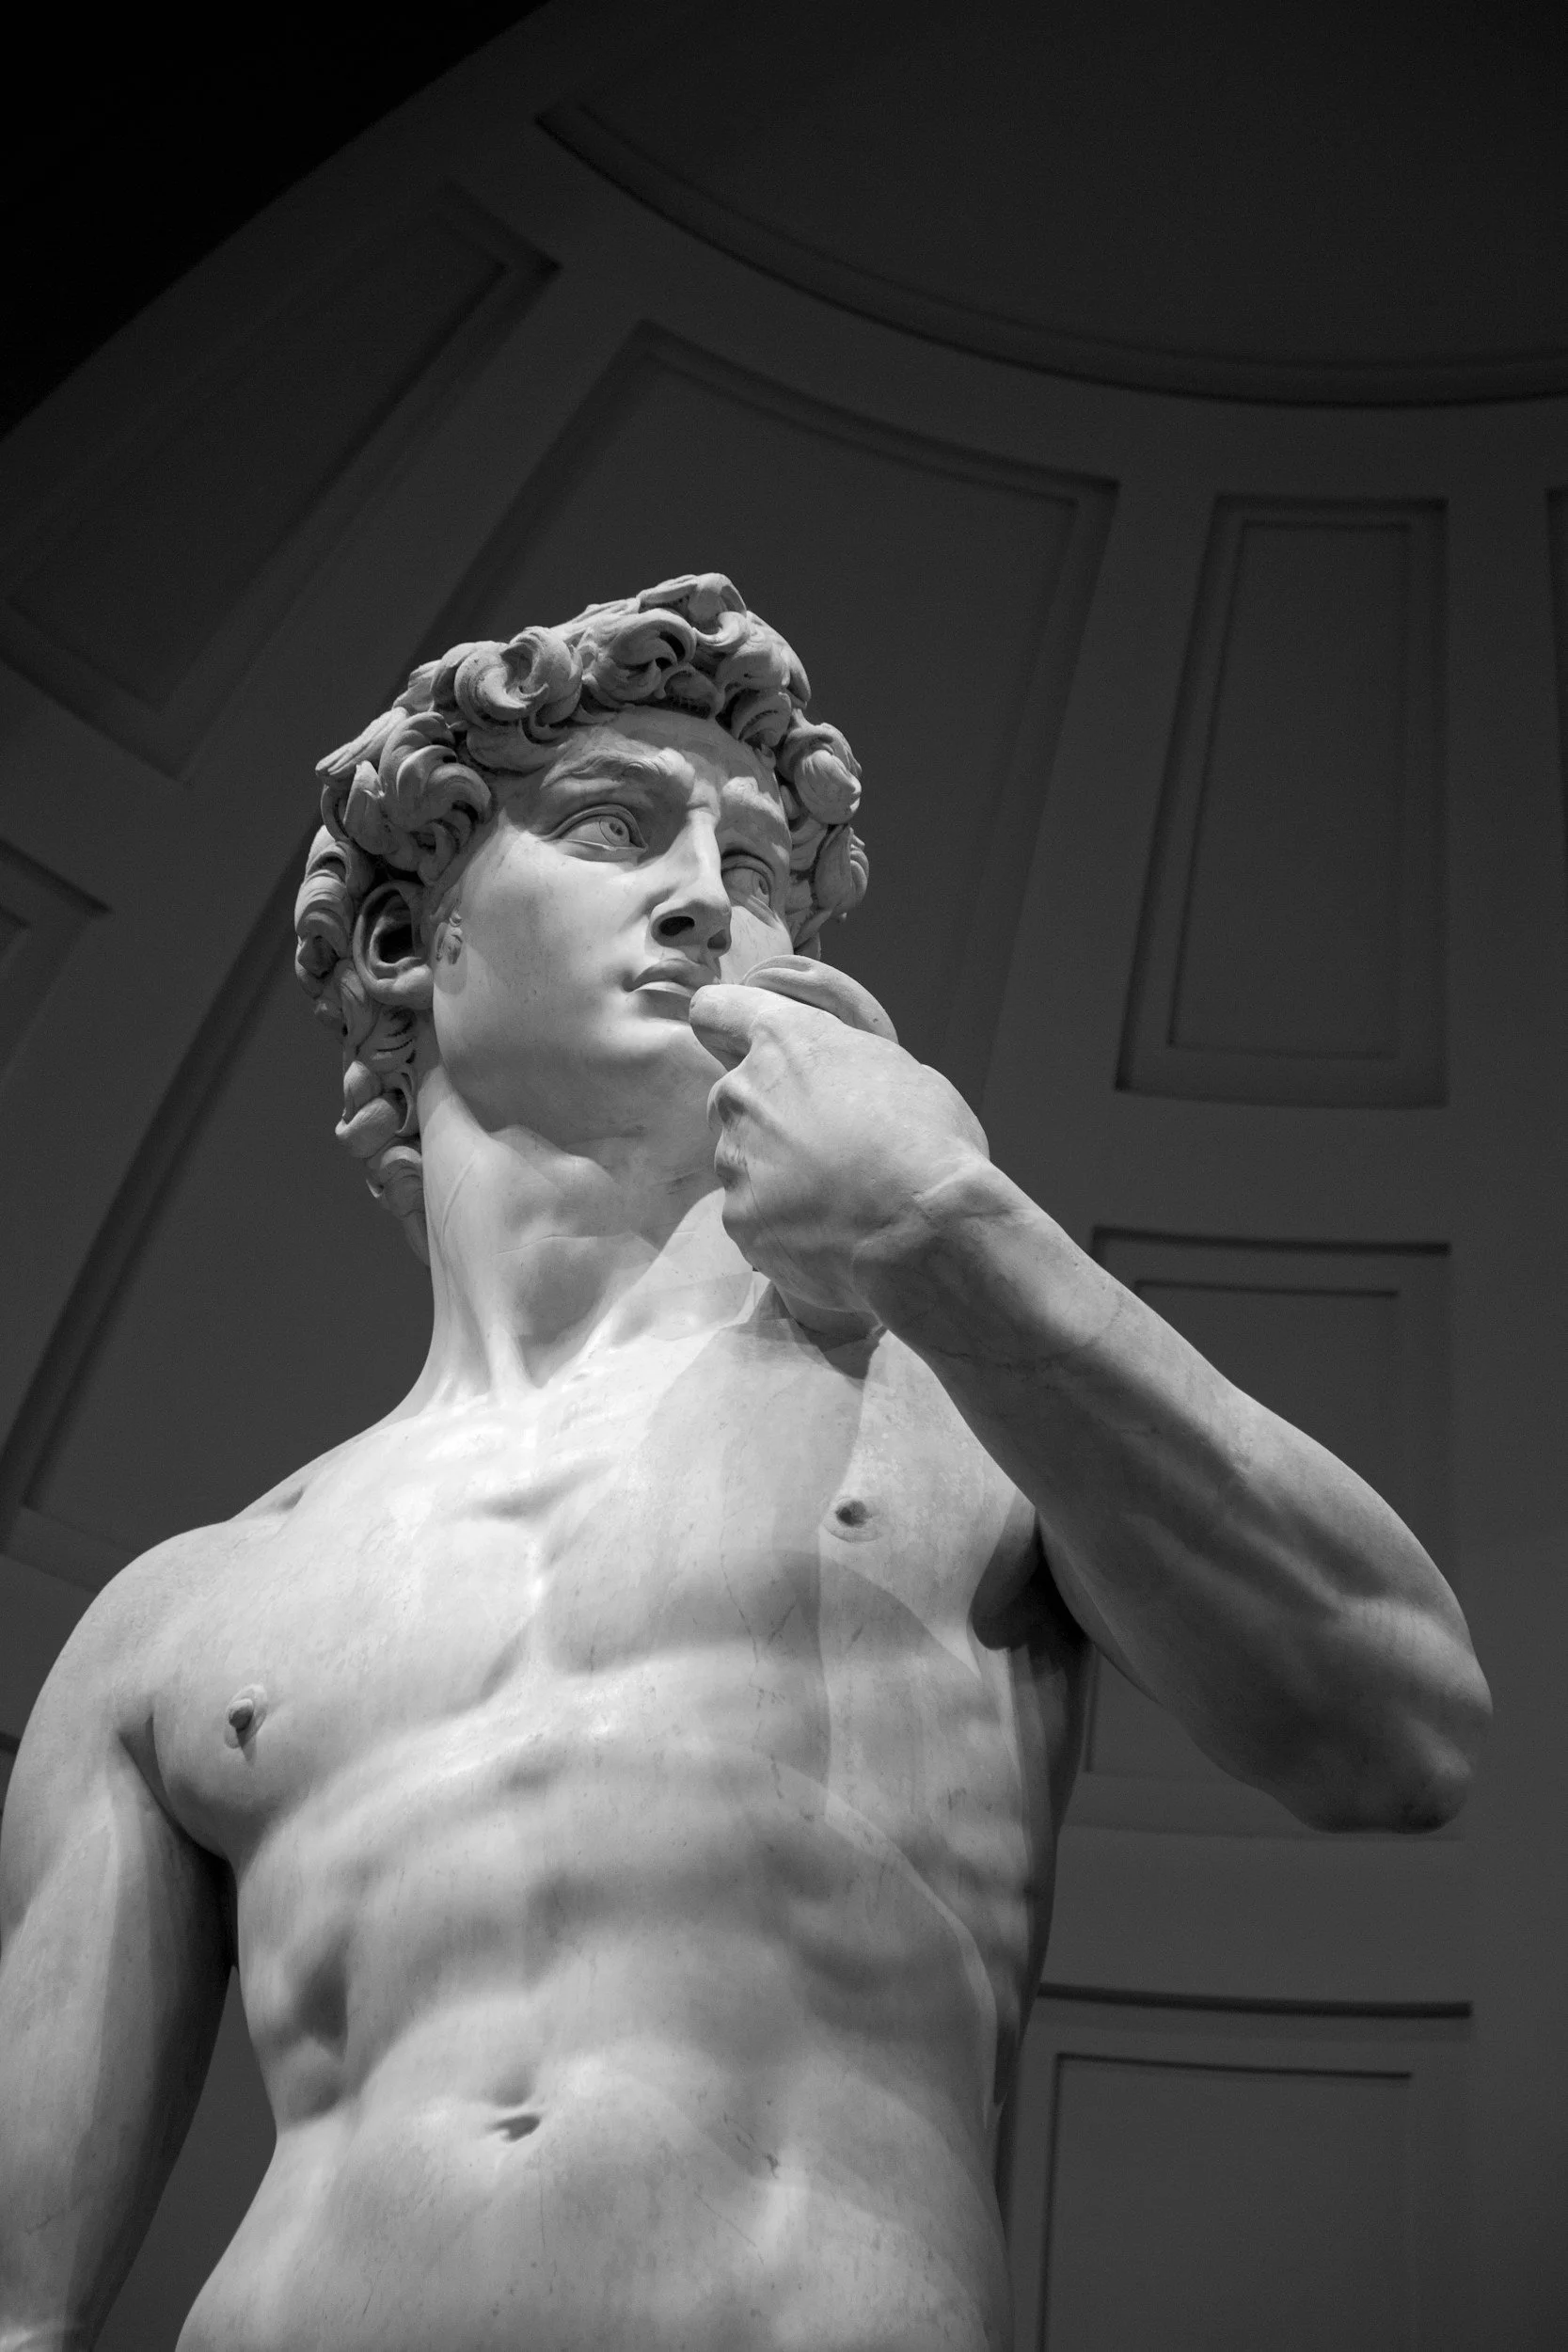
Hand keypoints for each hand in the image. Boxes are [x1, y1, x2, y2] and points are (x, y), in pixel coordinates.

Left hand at [690, 960, 988, 1339]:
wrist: (924, 1229)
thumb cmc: (928, 1140)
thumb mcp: (900, 1072)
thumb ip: (847, 1067)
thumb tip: (843, 1086)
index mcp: (783, 1040)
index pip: (714, 1009)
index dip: (726, 1025)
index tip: (742, 1044)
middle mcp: (743, 1092)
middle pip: (735, 1095)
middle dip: (768, 1115)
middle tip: (824, 1145)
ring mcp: (734, 1159)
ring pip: (743, 1159)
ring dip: (776, 1173)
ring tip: (835, 1199)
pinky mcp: (738, 1218)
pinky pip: (752, 1214)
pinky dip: (780, 1223)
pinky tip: (826, 1233)